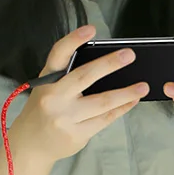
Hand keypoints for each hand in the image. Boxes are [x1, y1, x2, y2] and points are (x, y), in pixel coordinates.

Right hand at [10, 24, 149, 162]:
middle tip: (129, 55)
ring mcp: (65, 118)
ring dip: (125, 93)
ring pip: (101, 102)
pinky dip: (120, 109)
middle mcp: (54, 97)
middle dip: (109, 64)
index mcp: (47, 81)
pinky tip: (131, 101)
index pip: (58, 55)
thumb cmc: (44, 111)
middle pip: (85, 76)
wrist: (31, 144)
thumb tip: (103, 65)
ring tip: (142, 86)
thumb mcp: (47, 88)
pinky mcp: (77, 135)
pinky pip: (104, 119)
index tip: (91, 29)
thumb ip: (67, 77)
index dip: (74, 40)